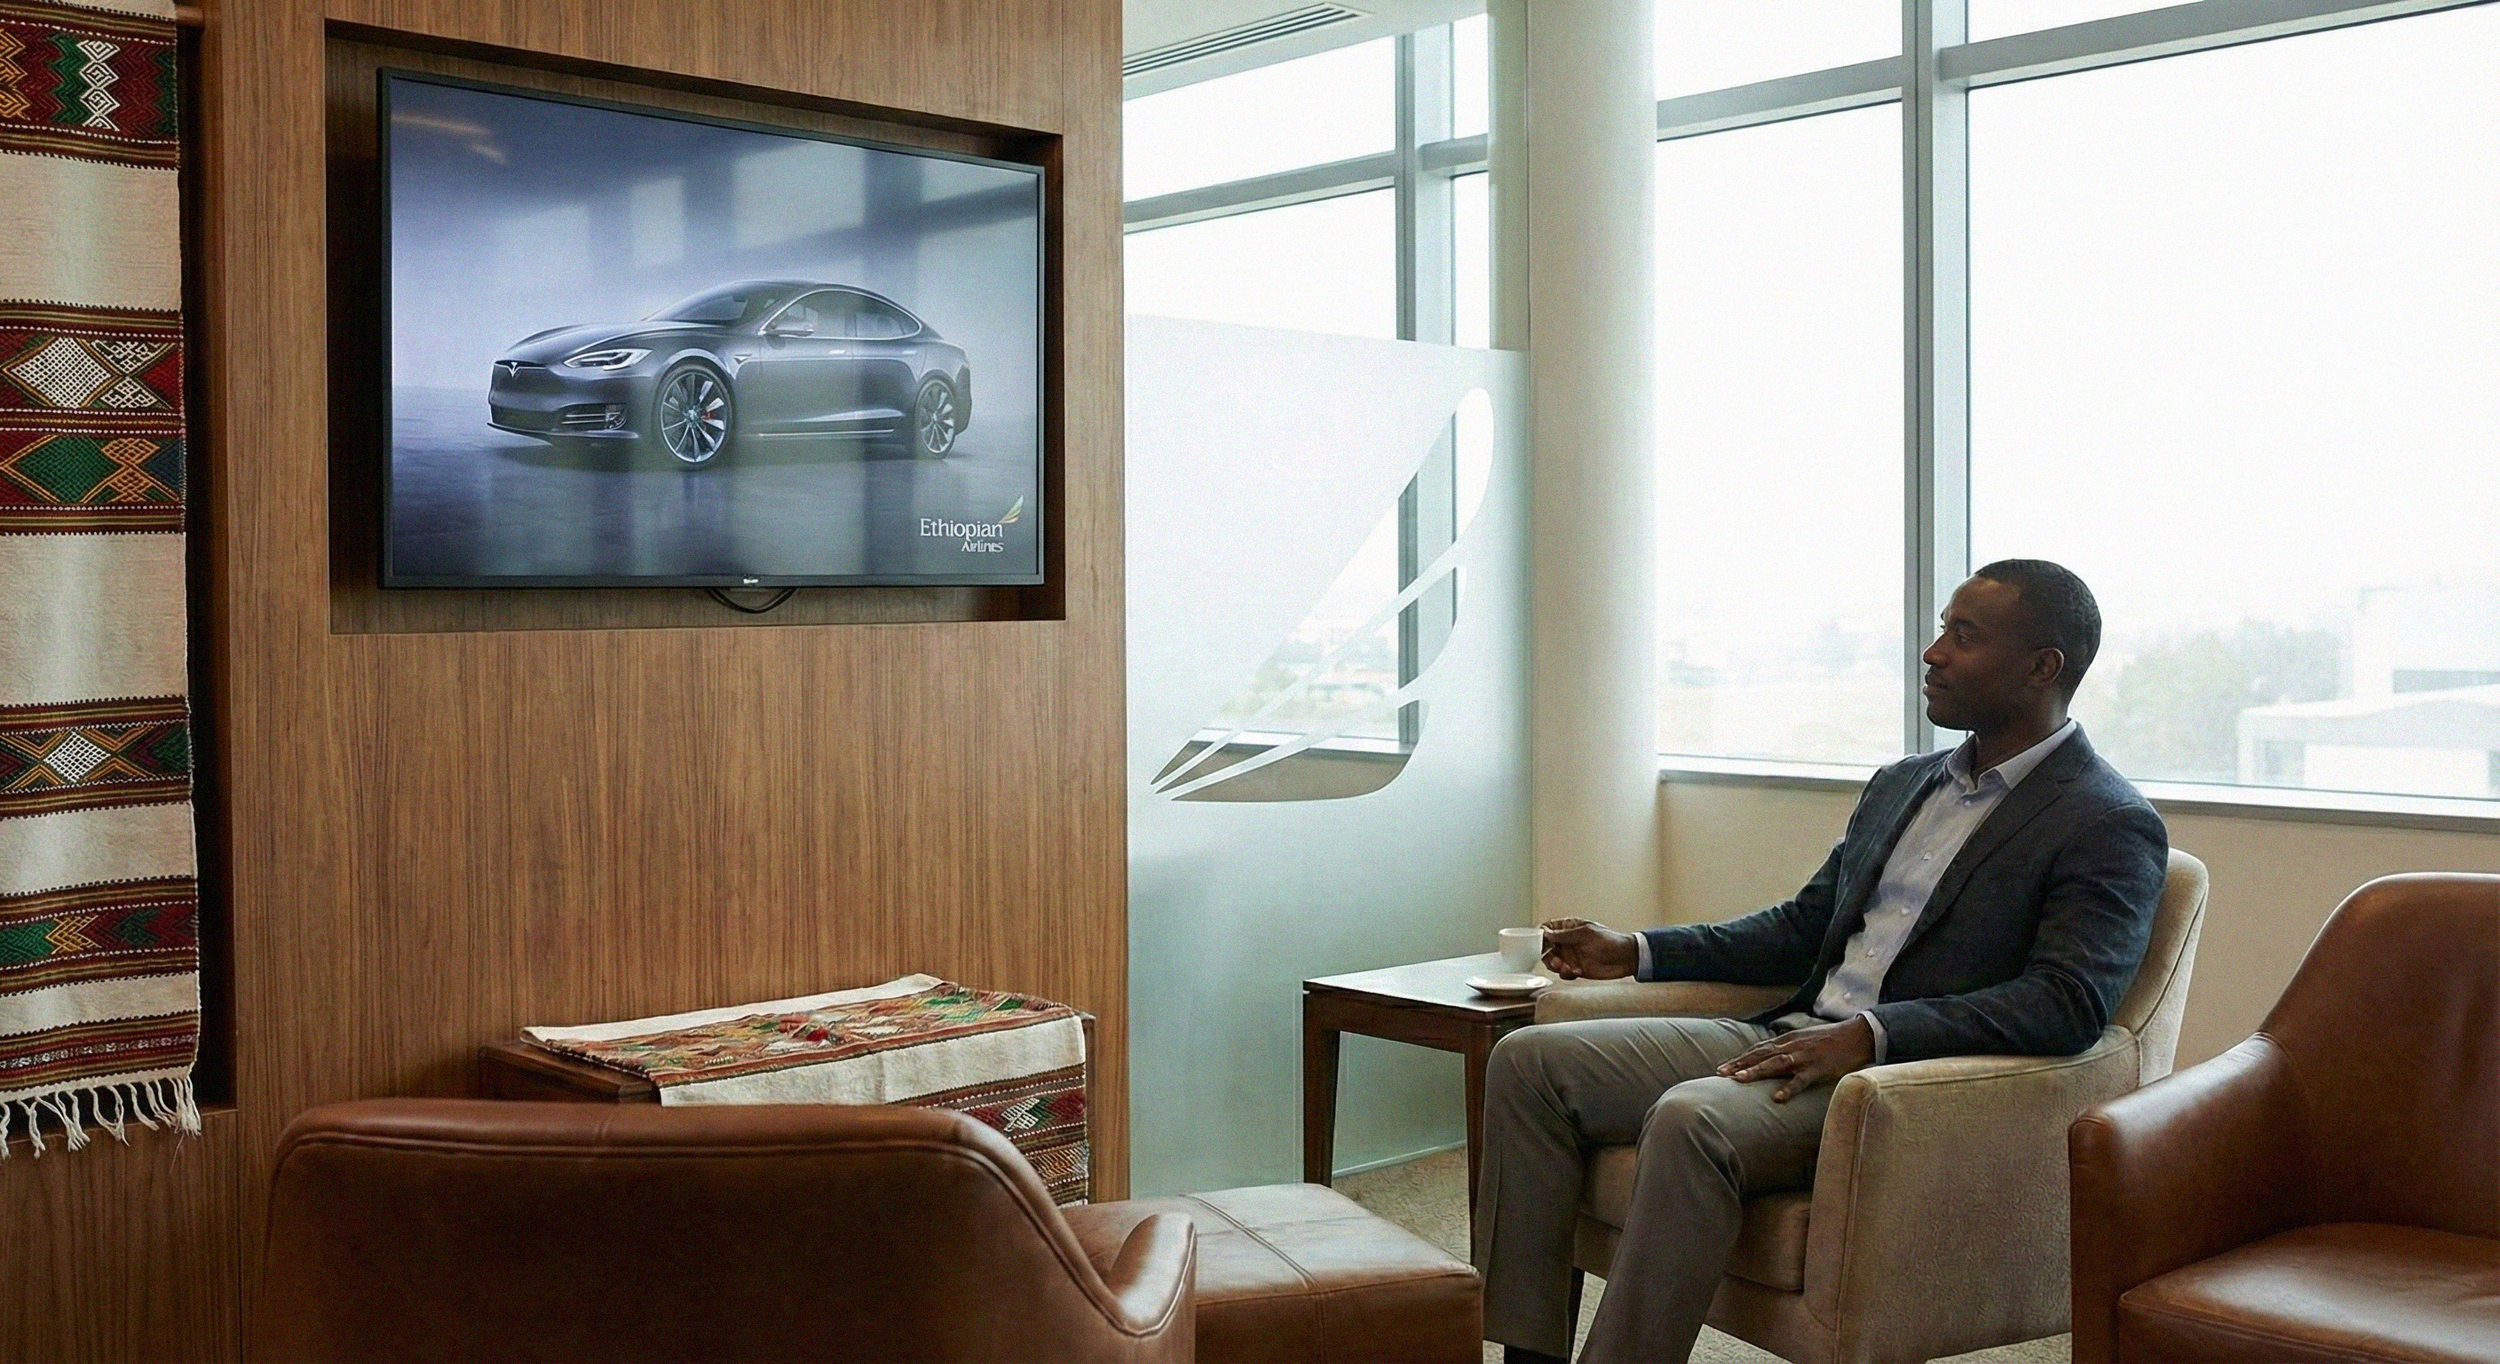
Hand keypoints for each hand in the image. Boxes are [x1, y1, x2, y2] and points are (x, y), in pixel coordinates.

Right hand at [1538, 918, 1639, 979]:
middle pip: (1546, 948)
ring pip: (1552, 962)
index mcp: (1569, 928)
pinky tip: (1577, 972)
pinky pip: (1563, 973)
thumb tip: (1546, 934)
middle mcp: (1567, 942)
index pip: (1548, 929)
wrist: (1626, 959)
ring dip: (1556, 967)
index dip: (1542, 936)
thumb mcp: (1587, 934)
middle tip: (1556, 961)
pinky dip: (1566, 974)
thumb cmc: (1610, 941)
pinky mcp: (1575, 969)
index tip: (1542, 944)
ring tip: (1567, 968)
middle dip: (1548, 956)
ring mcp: (1571, 956)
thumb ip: (1565, 935)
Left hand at [1716, 1016, 1876, 1101]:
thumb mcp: (1804, 1040)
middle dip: (1739, 1064)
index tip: (1722, 1067)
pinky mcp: (1819, 1068)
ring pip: (1776, 1064)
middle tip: (1720, 1073)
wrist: (1857, 1035)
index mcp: (1787, 1040)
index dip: (1740, 1058)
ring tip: (1739, 1080)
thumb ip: (1787, 1047)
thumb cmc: (1830, 1040)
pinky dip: (1789, 1088)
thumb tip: (1770, 1056)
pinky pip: (1802, 1080)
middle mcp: (1792, 1046)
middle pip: (1761, 1054)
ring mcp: (1805, 1057)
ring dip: (1756, 1071)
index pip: (1758, 1049)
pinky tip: (1778, 1098)